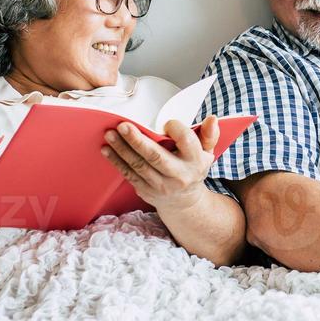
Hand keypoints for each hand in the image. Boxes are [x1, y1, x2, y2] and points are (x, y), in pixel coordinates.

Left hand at [103, 116, 220, 213]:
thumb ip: (209, 134)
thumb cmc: (193, 168)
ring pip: (138, 165)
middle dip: (137, 140)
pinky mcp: (146, 191)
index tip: (167, 122)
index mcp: (195, 161)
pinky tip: (107, 149)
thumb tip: (212, 118)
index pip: (186, 141)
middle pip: (155, 156)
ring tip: (110, 134)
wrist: (184, 201)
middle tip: (123, 126)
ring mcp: (161, 186)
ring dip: (122, 149)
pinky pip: (129, 174)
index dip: (176, 129)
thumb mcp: (207, 152)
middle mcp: (178, 175)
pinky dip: (116, 161)